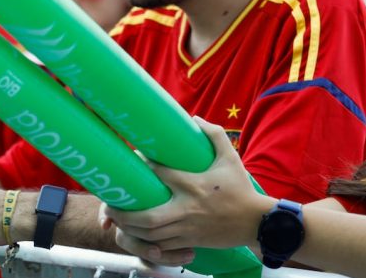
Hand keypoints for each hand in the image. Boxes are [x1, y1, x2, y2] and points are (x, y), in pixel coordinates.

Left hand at [102, 116, 275, 264]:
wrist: (255, 221)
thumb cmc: (241, 188)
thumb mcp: (231, 158)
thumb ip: (214, 135)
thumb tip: (194, 119)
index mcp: (195, 184)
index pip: (161, 173)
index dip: (143, 165)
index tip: (132, 159)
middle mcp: (188, 207)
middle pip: (148, 215)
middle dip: (124, 212)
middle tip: (110, 203)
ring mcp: (187, 228)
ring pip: (150, 233)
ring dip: (129, 227)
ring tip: (115, 218)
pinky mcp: (190, 241)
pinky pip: (161, 245)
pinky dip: (144, 240)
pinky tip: (135, 233)